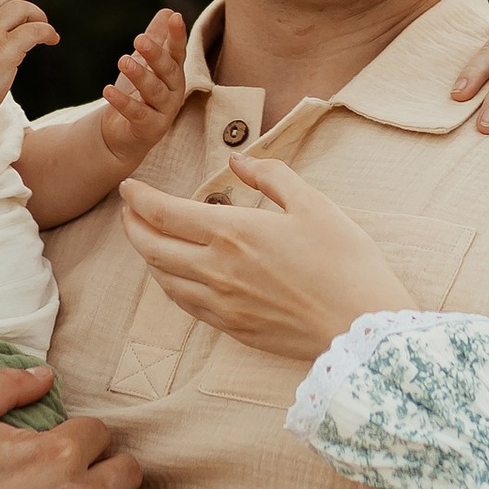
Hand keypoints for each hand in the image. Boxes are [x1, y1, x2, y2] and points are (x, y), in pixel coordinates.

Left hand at [95, 6, 186, 169]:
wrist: (123, 135)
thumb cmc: (138, 95)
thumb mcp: (145, 64)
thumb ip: (157, 39)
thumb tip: (168, 12)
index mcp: (173, 73)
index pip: (178, 51)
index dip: (177, 36)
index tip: (175, 18)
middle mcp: (173, 91)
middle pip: (169, 70)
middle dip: (156, 54)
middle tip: (139, 39)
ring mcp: (164, 112)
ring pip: (154, 91)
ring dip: (140, 75)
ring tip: (123, 61)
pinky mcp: (150, 129)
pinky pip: (137, 114)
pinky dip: (123, 102)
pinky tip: (108, 91)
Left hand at [116, 155, 411, 365]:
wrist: (361, 325)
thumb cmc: (345, 260)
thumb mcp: (313, 204)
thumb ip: (270, 176)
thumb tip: (238, 161)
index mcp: (233, 231)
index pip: (164, 213)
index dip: (138, 199)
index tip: (128, 187)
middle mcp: (216, 269)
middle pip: (151, 247)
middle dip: (132, 225)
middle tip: (128, 209)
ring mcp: (221, 303)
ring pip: (163, 278)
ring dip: (147, 256)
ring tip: (147, 238)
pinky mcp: (232, 327)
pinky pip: (185, 303)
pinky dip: (169, 283)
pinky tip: (176, 274)